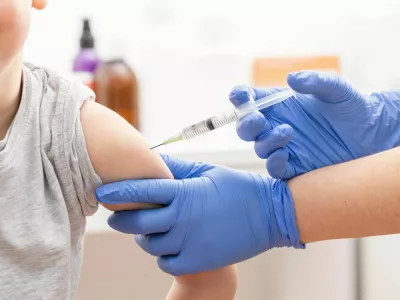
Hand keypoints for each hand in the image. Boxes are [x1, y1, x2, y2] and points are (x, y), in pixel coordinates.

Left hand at [96, 154, 302, 275]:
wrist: (269, 215)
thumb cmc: (237, 189)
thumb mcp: (207, 171)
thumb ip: (176, 169)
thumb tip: (151, 162)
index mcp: (185, 193)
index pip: (142, 191)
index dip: (117, 191)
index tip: (101, 192)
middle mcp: (183, 219)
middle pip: (138, 222)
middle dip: (122, 218)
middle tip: (118, 215)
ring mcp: (190, 242)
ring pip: (150, 244)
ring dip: (145, 237)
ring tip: (150, 229)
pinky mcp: (199, 260)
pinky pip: (166, 263)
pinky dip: (162, 256)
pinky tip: (169, 245)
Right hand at [230, 71, 399, 178]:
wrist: (372, 137)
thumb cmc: (354, 109)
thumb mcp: (337, 90)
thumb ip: (316, 82)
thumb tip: (291, 79)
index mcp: (282, 104)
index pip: (252, 99)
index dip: (241, 97)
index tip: (238, 96)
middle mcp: (278, 125)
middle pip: (248, 127)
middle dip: (246, 123)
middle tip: (258, 119)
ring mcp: (284, 147)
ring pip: (259, 148)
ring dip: (266, 141)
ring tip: (287, 132)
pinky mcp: (294, 166)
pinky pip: (274, 168)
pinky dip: (273, 163)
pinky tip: (284, 155)